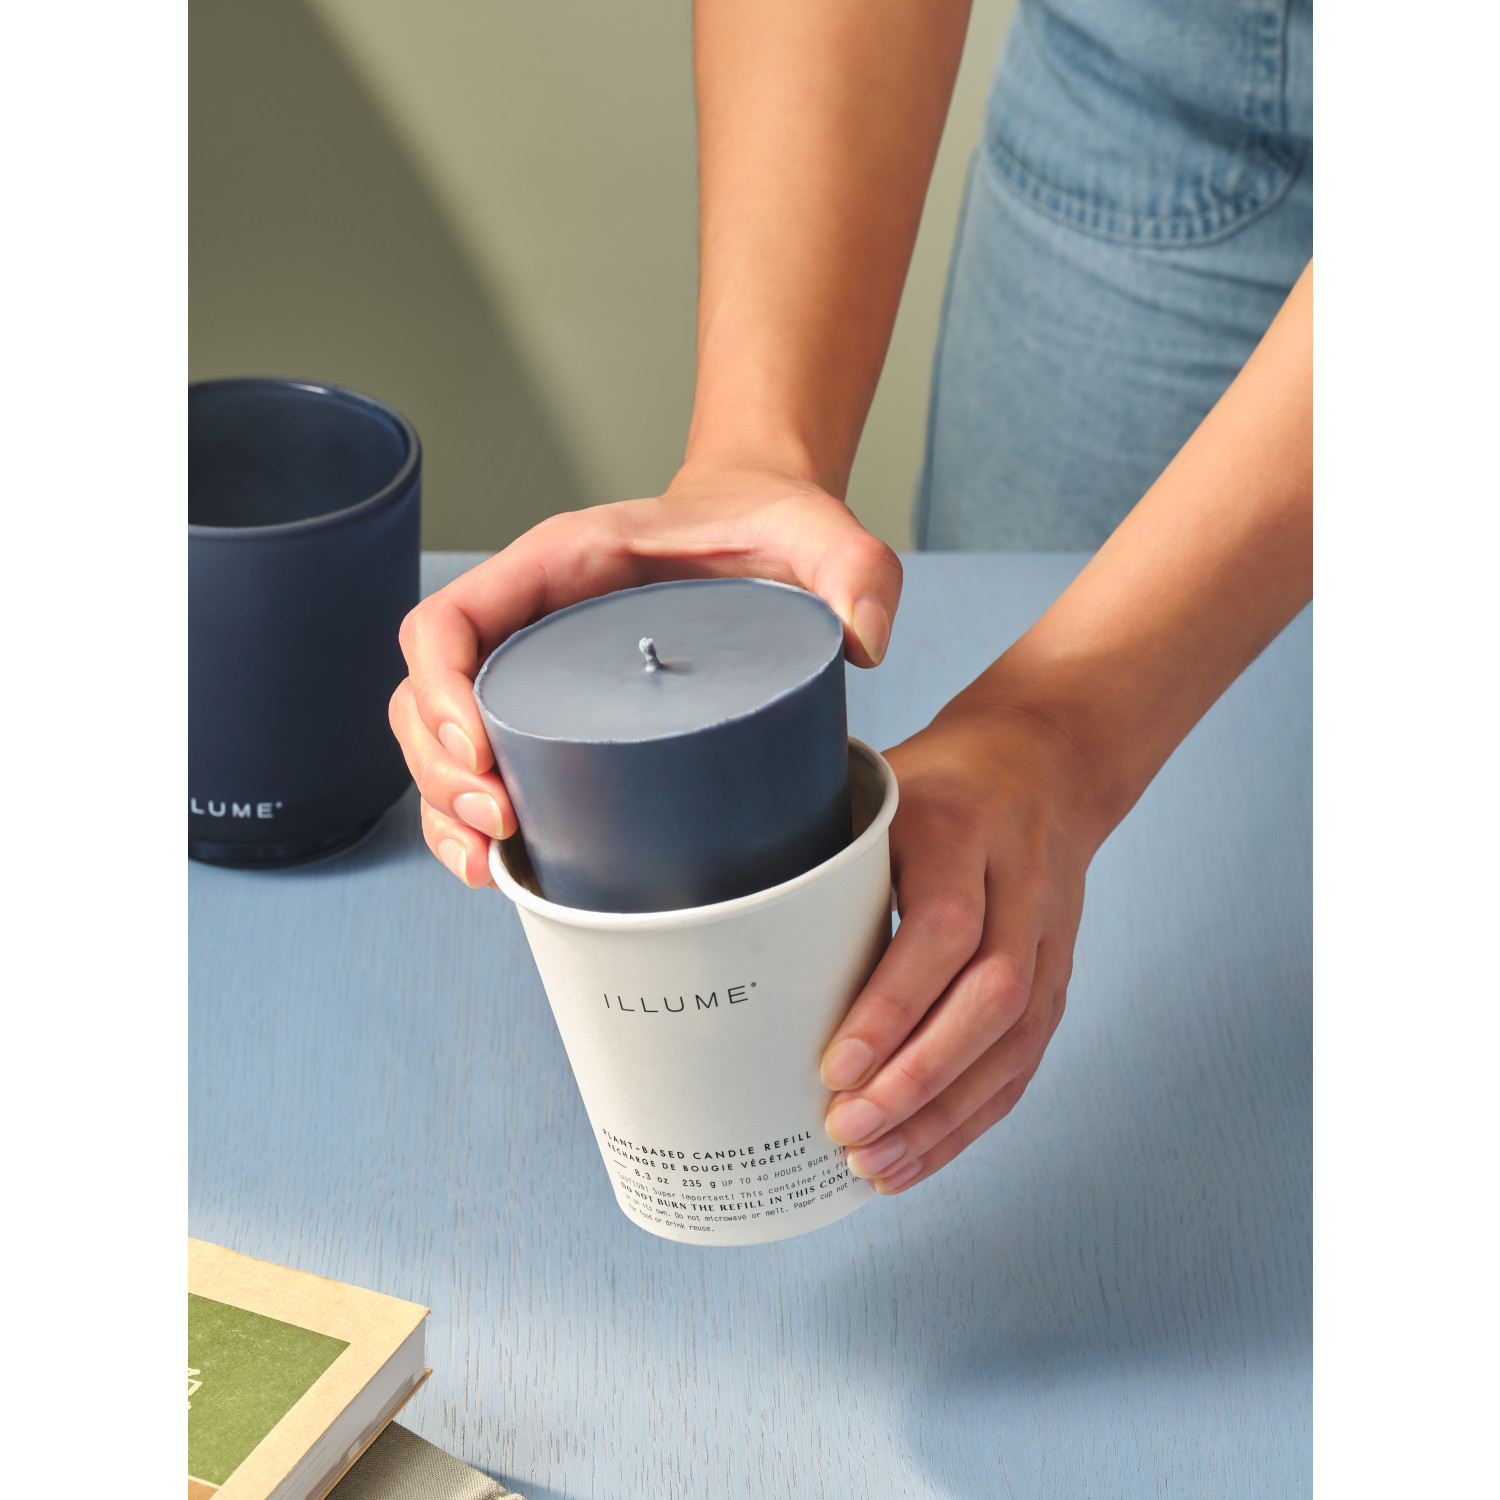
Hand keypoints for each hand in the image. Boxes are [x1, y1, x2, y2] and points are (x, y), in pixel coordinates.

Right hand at [388, 465, 902, 885]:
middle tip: (501, 824)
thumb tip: (864, 642)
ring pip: (441, 744)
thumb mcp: (820, 532)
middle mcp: (529, 620)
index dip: (440, 690)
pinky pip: (485, 771)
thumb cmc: (769, 527)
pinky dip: (474, 825)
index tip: (480, 752)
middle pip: (426, 697)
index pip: (449, 621)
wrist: (762, 536)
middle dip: (441, 772)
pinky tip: (501, 868)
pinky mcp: (559, 720)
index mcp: (558, 565)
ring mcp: (537, 675)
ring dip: (445, 810)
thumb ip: (857, 568)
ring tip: (492, 862)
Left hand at [818, 694, 1101, 1194]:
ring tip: (873, 1164)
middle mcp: (1020, 886)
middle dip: (917, 1077)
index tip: (834, 1064)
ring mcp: (1049, 937)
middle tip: (845, 1130)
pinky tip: (918, 1154)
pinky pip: (1023, 1061)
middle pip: (990, 996)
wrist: (1044, 764)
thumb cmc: (937, 783)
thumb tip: (728, 929)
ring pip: (1014, 1043)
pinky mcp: (1057, 978)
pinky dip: (970, 1119)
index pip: (941, 925)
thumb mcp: (878, 789)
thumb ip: (822, 850)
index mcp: (963, 828)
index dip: (892, 1002)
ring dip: (943, 1116)